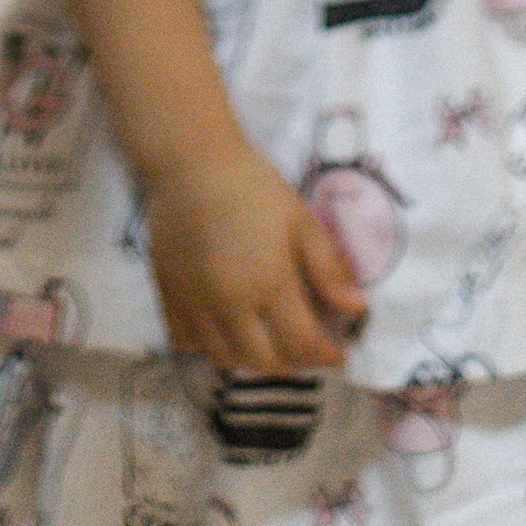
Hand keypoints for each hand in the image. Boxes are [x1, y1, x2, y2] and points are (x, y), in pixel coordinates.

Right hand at [147, 143, 367, 373]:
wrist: (189, 161)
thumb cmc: (252, 185)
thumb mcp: (300, 219)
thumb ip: (329, 267)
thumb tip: (357, 309)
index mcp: (268, 283)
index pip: (302, 343)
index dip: (326, 355)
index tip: (340, 353)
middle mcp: (229, 304)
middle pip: (264, 361)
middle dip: (294, 364)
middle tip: (308, 351)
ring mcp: (195, 305)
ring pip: (224, 359)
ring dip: (252, 361)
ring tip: (271, 345)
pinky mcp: (168, 297)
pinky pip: (186, 342)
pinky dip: (209, 348)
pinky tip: (225, 332)